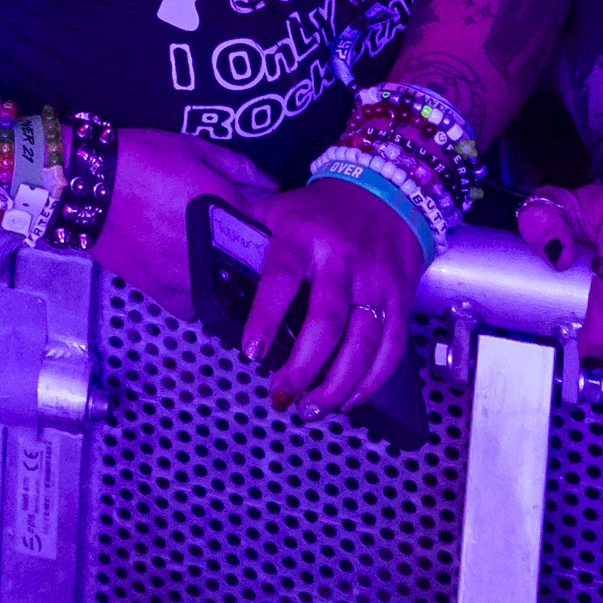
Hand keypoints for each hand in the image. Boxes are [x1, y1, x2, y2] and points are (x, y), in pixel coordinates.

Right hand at [91, 127, 274, 318]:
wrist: (88, 183)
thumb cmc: (145, 159)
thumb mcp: (196, 148)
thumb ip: (240, 168)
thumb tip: (273, 184)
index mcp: (227, 212)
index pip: (268, 235)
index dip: (268, 233)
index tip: (265, 230)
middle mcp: (212, 252)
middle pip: (249, 271)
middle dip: (249, 262)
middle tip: (237, 248)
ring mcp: (185, 277)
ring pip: (222, 294)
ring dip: (223, 283)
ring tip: (213, 265)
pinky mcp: (158, 292)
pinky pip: (189, 307)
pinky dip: (194, 297)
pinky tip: (189, 279)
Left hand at [235, 176, 425, 412]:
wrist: (387, 193)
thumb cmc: (318, 211)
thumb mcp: (277, 210)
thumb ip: (243, 235)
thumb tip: (201, 262)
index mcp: (303, 236)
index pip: (281, 278)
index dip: (266, 317)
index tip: (251, 353)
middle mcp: (342, 260)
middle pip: (327, 321)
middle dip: (304, 366)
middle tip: (281, 396)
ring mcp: (376, 281)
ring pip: (363, 342)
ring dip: (338, 384)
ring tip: (311, 409)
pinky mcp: (401, 299)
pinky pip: (392, 347)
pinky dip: (372, 381)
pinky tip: (348, 400)